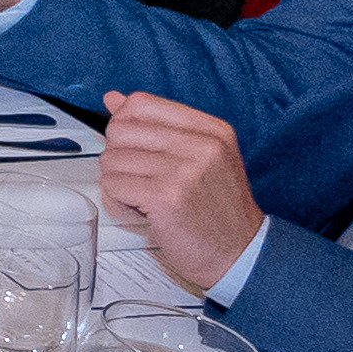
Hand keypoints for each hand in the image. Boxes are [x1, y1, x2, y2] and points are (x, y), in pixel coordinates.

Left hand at [96, 92, 265, 293]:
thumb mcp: (200, 157)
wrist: (241, 252)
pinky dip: (119, 200)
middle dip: (119, 155)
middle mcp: (201, 145)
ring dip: (119, 181)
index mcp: (212, 130)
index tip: (134, 144)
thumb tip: (114, 99)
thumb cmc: (218, 208)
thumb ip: (156, 126)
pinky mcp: (165, 196)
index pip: (142, 103)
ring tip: (145, 195)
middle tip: (141, 177)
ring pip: (111, 158)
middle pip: (120, 129)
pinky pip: (113, 184)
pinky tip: (142, 209)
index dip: (125, 124)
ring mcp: (184, 170)